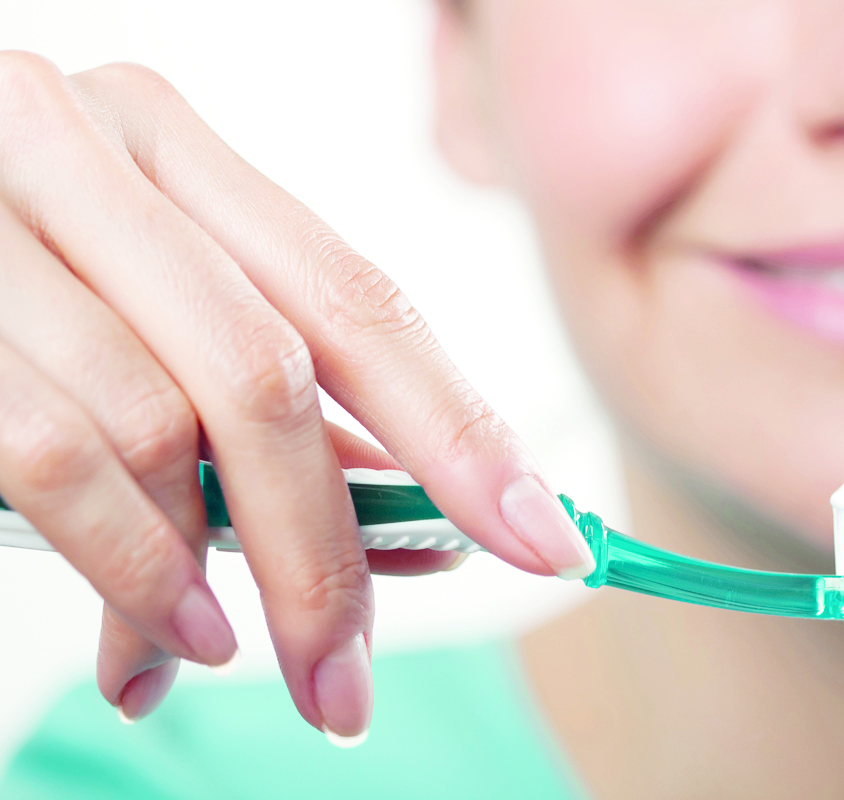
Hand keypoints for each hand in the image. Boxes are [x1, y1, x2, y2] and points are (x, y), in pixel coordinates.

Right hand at [0, 52, 593, 739]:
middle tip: (352, 680)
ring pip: (160, 428)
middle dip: (330, 548)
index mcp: (178, 151)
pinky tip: (164, 639)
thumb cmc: (21, 289)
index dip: (461, 429)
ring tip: (243, 656)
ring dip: (220, 574)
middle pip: (270, 375)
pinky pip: (54, 457)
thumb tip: (407, 526)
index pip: (358, 302)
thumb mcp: (156, 313)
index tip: (543, 536)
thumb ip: (271, 407)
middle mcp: (89, 153)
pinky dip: (129, 565)